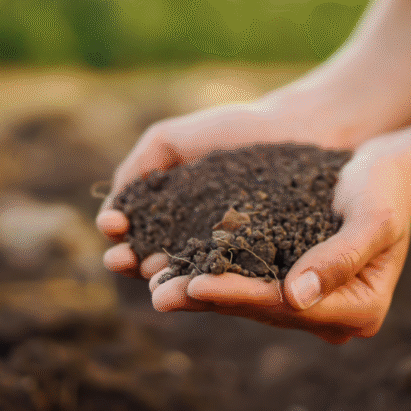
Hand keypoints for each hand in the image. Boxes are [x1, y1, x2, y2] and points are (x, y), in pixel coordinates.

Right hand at [96, 97, 331, 278]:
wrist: (298, 129)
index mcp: (170, 213)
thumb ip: (139, 166)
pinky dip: (209, 281)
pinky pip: (231, 276)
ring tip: (151, 275)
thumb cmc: (236, 129)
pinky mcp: (258, 264)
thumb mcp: (172, 139)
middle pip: (152, 259)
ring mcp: (226, 254)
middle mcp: (193, 239)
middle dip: (131, 261)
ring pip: (186, 274)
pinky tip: (194, 279)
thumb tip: (113, 209)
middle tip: (121, 260)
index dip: (118, 233)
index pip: (133, 232)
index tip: (112, 227)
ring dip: (163, 279)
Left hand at [149, 135, 410, 343]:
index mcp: (361, 310)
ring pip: (249, 302)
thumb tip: (296, 297)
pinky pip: (249, 283)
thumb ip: (340, 257)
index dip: (238, 295)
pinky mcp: (294, 284)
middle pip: (262, 310)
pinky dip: (214, 275)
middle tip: (158, 293)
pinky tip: (175, 267)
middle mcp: (335, 316)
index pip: (287, 306)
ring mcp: (313, 304)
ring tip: (155, 284)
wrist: (390, 172)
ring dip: (201, 293)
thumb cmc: (386, 188)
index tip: (195, 284)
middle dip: (208, 299)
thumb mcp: (372, 217)